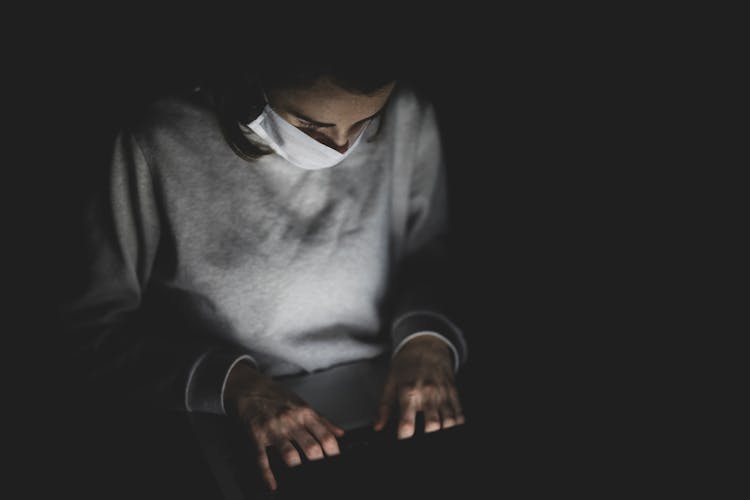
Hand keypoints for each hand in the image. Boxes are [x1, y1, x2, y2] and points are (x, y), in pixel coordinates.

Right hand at [223, 362, 344, 490]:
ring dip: (296, 465)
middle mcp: (291, 421)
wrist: (251, 388)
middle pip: (311, 447)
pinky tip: (273, 484)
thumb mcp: (303, 404)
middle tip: (319, 468)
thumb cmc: (278, 396)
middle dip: (317, 461)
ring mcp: (274, 430)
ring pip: (289, 454)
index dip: (333, 451)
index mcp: (305, 414)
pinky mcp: (257, 436)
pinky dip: (267, 474)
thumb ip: (323, 420)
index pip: (325, 436)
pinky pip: (263, 458)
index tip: (334, 460)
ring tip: (300, 474)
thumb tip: (340, 434)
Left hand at [374, 336, 464, 438]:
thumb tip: (378, 427)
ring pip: (448, 421)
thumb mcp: (390, 382)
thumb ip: (384, 407)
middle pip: (432, 425)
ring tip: (434, 432)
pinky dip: (455, 423)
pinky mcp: (453, 392)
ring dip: (442, 430)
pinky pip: (458, 413)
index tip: (403, 440)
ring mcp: (442, 393)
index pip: (407, 423)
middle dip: (427, 437)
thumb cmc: (406, 364)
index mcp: (409, 392)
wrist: (426, 345)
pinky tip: (448, 426)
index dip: (404, 437)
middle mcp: (427, 393)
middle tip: (421, 438)